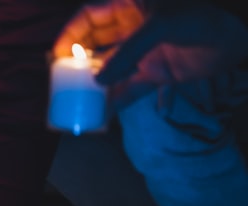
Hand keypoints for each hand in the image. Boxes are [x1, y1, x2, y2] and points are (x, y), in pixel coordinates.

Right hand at [54, 0, 247, 105]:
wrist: (237, 38)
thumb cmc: (199, 19)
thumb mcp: (159, 28)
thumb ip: (126, 54)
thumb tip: (99, 82)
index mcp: (131, 5)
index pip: (90, 16)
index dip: (70, 34)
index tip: (57, 54)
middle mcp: (133, 27)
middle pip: (95, 44)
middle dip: (78, 61)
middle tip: (61, 80)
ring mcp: (143, 50)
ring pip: (109, 68)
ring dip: (94, 84)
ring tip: (76, 100)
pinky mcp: (156, 72)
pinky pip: (128, 88)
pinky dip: (115, 101)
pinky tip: (101, 114)